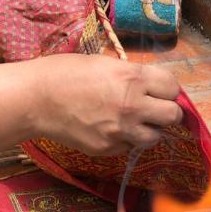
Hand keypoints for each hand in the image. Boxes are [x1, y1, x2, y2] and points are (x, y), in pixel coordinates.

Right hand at [31, 54, 182, 155]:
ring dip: (149, 130)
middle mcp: (132, 105)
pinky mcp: (109, 148)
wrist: (37, 99)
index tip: (161, 91)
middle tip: (155, 109)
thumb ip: (131, 76)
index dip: (168, 90)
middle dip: (167, 112)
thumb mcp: (104, 63)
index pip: (173, 88)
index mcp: (132, 78)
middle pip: (172, 115)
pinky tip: (110, 128)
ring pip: (155, 137)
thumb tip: (151, 86)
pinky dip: (126, 139)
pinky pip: (130, 146)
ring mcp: (122, 130)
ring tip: (133, 121)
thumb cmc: (66, 73)